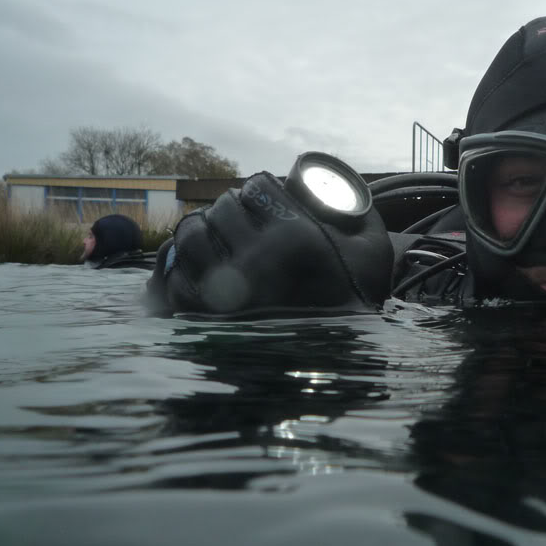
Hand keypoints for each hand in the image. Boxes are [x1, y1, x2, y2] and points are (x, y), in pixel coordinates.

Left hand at [148, 172, 392, 316]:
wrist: (336, 365)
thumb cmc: (355, 302)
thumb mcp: (373, 250)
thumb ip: (358, 208)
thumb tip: (325, 180)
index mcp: (295, 238)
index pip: (258, 186)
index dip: (261, 186)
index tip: (266, 198)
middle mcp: (255, 261)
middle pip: (223, 206)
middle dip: (233, 206)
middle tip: (243, 217)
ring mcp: (223, 291)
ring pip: (191, 234)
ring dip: (202, 228)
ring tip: (216, 234)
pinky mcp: (201, 317)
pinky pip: (173, 274)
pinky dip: (181, 264)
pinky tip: (198, 264)